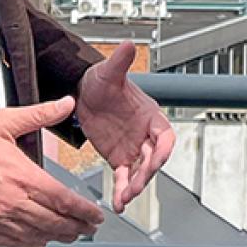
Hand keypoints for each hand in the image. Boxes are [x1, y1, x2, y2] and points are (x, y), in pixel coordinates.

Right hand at [0, 97, 106, 246]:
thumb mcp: (3, 121)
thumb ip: (39, 114)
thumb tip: (65, 103)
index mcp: (23, 177)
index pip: (64, 201)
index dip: (84, 212)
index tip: (95, 215)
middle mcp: (13, 203)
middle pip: (55, 223)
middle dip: (76, 228)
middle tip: (88, 229)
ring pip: (36, 236)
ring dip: (56, 237)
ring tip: (69, 235)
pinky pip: (12, 243)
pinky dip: (30, 244)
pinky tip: (38, 241)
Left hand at [76, 42, 177, 211]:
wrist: (81, 92)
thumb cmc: (100, 81)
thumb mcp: (108, 72)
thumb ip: (120, 62)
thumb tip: (128, 45)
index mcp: (150, 115)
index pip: (164, 136)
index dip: (162, 150)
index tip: (155, 160)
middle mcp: (145, 134)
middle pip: (154, 158)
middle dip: (146, 174)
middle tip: (135, 186)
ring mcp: (133, 147)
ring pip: (140, 171)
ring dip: (135, 185)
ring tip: (125, 198)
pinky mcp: (119, 157)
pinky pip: (124, 176)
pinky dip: (122, 189)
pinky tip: (117, 201)